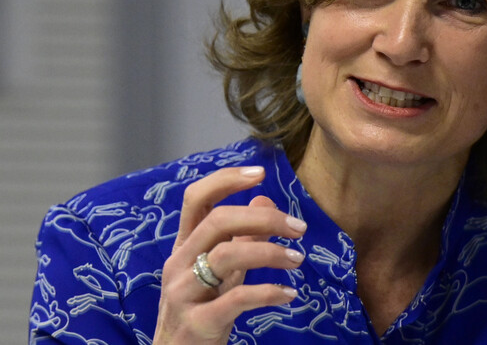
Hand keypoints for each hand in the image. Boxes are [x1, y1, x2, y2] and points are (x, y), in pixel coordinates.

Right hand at [153, 166, 307, 343]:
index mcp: (184, 245)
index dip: (227, 179)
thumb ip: (241, 237)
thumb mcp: (221, 271)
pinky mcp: (197, 323)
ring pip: (226, 255)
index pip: (196, 198)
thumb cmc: (200, 310)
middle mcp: (178, 263)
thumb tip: (264, 199)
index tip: (261, 172)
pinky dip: (268, 292)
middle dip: (263, 218)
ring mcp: (183, 293)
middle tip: (298, 227)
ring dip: (270, 252)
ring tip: (298, 259)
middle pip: (217, 221)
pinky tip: (289, 294)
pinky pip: (236, 299)